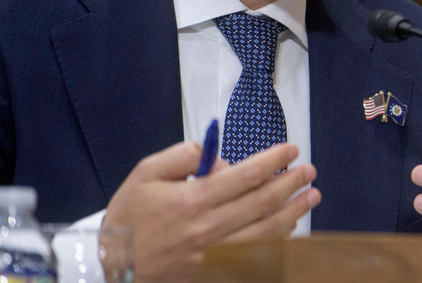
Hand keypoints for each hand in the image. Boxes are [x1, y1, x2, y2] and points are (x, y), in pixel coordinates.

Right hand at [103, 141, 320, 282]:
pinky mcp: (214, 273)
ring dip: (293, 212)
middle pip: (262, 203)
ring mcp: (214, 256)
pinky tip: (289, 229)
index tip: (291, 151)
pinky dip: (277, 243)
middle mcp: (208, 229)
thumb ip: (181, 157)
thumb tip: (215, 156)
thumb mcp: (145, 175)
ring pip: (266, 233)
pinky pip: (255, 258)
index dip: (273, 161)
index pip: (245, 176)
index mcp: (192, 200)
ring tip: (311, 197)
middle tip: (309, 171)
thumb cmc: (128, 219)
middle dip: (291, 184)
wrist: (110, 270)